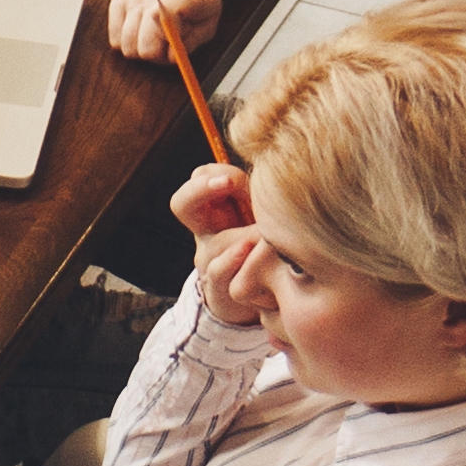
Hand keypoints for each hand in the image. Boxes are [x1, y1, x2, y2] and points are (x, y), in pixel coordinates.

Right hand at [107, 0, 227, 60]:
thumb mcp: (210, 20)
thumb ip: (192, 41)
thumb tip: (170, 56)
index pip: (163, 25)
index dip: (169, 45)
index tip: (176, 45)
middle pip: (143, 47)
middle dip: (156, 54)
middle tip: (166, 46)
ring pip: (125, 46)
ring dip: (140, 49)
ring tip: (154, 38)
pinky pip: (115, 38)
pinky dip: (127, 41)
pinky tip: (141, 31)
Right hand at [171, 162, 265, 326]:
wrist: (267, 302)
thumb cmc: (274, 252)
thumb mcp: (272, 220)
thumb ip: (270, 198)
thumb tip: (282, 163)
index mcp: (218, 211)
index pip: (199, 179)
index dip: (214, 174)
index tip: (240, 176)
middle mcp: (207, 235)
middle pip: (182, 203)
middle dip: (201, 189)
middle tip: (229, 182)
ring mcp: (210, 263)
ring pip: (215, 241)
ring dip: (243, 235)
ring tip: (266, 234)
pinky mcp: (219, 292)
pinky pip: (218, 272)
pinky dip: (235, 261)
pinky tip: (254, 254)